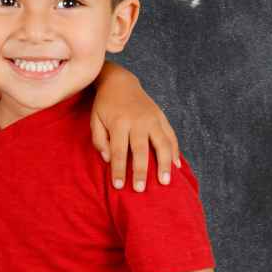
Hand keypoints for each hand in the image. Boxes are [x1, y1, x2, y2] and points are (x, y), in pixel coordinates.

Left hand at [91, 66, 179, 191]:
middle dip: (141, 172)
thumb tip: (108, 159)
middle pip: (141, 150)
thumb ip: (99, 140)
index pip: (119, 151)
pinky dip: (174, 151)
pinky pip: (171, 136)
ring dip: (164, 164)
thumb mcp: (95, 120)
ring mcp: (153, 118)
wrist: (120, 82)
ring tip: (165, 182)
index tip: (119, 186)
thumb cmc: (104, 105)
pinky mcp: (162, 117)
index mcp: (119, 122)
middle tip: (140, 190)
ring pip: (162, 144)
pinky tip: (176, 166)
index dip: (119, 170)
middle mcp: (138, 121)